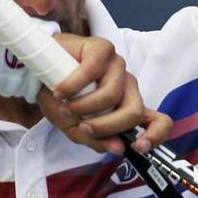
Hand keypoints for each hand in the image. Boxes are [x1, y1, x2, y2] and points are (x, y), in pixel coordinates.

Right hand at [36, 33, 172, 154]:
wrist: (38, 70)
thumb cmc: (60, 98)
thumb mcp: (73, 127)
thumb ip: (94, 140)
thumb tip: (117, 148)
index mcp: (127, 107)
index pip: (159, 122)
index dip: (155, 135)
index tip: (138, 147)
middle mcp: (127, 87)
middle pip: (134, 112)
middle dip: (106, 126)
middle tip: (82, 128)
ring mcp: (117, 67)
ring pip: (112, 94)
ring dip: (82, 106)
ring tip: (65, 106)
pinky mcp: (102, 49)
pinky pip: (91, 72)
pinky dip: (71, 86)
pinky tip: (60, 90)